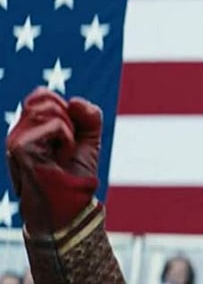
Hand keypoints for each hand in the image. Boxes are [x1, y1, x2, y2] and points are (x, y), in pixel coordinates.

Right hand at [5, 87, 101, 233]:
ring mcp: (16, 139)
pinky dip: (68, 140)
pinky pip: (57, 126)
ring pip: (50, 108)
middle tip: (66, 145)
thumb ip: (89, 115)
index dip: (65, 108)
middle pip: (45, 97)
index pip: (41, 95)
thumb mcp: (88, 139)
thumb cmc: (75, 175)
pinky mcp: (21, 147)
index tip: (70, 134)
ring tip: (62, 152)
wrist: (69, 205)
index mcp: (28, 127)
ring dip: (69, 130)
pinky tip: (61, 157)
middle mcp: (18, 131)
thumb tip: (74, 100)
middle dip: (68, 119)